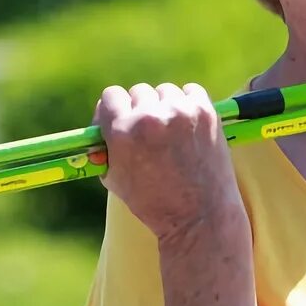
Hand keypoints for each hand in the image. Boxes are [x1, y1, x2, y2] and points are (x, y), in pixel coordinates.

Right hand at [93, 82, 244, 243]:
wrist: (199, 215)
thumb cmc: (152, 202)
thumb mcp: (113, 177)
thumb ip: (104, 145)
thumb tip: (100, 122)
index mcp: (122, 131)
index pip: (110, 96)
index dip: (114, 108)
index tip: (120, 119)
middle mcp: (150, 117)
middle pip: (139, 92)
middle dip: (140, 109)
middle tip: (149, 132)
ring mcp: (180, 112)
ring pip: (165, 91)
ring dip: (165, 105)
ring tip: (171, 131)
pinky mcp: (205, 112)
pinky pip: (191, 91)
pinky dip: (189, 103)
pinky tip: (188, 123)